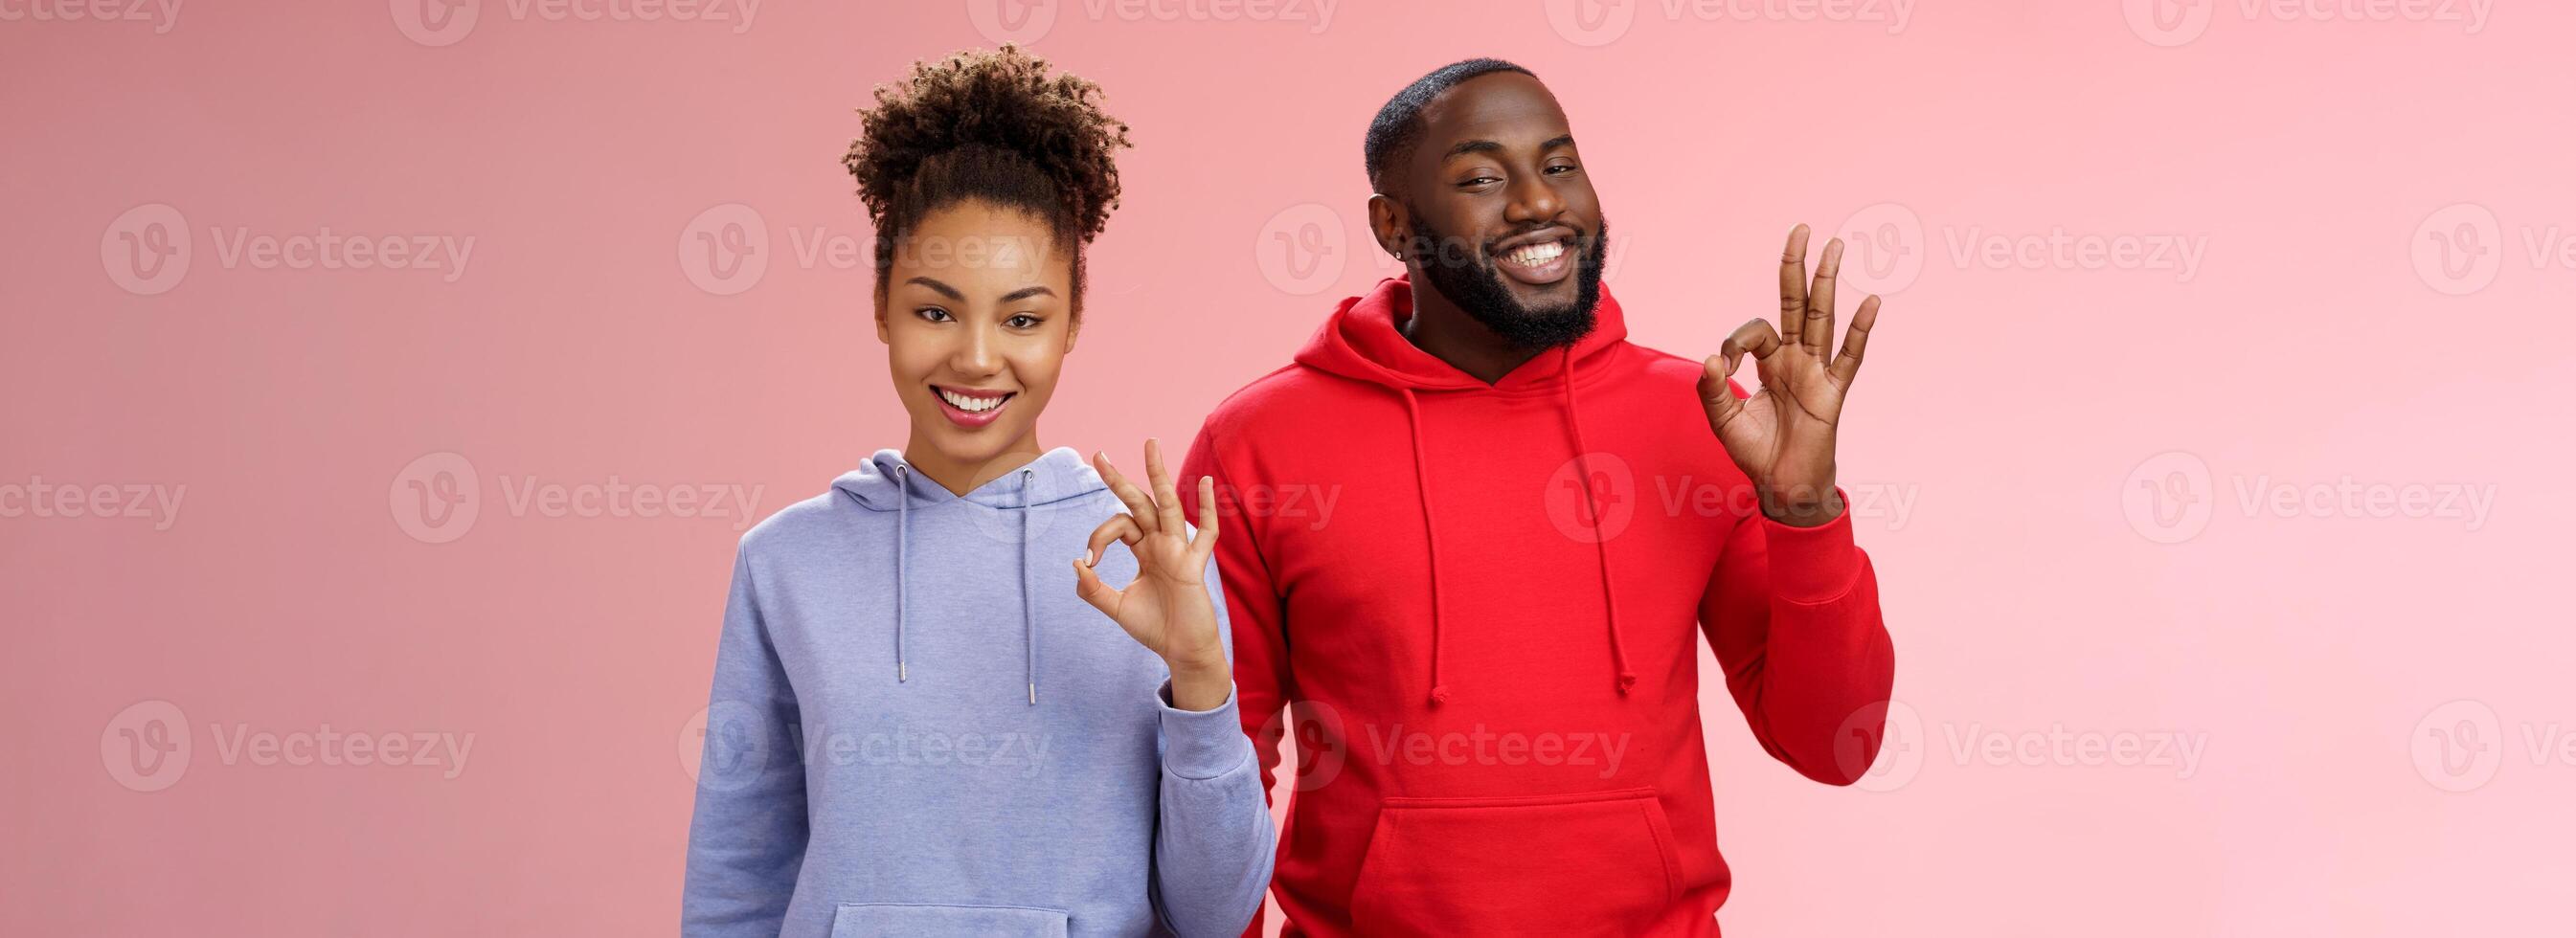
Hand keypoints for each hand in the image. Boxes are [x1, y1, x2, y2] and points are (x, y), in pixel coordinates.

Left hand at [1073, 439, 1231, 710]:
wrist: (1181, 651)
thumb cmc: (1153, 627)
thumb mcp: (1116, 607)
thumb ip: (1093, 589)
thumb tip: (1077, 563)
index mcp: (1143, 550)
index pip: (1118, 526)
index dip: (1098, 537)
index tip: (1090, 562)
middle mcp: (1160, 544)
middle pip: (1139, 503)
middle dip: (1119, 479)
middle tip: (1098, 455)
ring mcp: (1179, 551)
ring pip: (1168, 505)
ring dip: (1158, 476)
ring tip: (1150, 445)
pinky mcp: (1194, 566)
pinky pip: (1205, 534)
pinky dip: (1207, 509)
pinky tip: (1205, 483)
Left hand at [1699, 224, 1881, 526]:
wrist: (1782, 487)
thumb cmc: (1756, 452)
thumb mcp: (1722, 421)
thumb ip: (1710, 390)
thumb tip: (1710, 359)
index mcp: (1769, 362)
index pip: (1755, 330)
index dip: (1735, 341)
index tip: (1722, 369)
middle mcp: (1795, 359)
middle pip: (1796, 303)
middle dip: (1796, 267)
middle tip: (1801, 228)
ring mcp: (1816, 372)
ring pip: (1822, 319)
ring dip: (1827, 282)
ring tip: (1835, 246)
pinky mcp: (1832, 393)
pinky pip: (1849, 357)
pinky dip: (1859, 331)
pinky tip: (1870, 302)